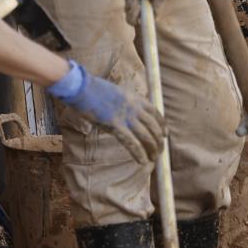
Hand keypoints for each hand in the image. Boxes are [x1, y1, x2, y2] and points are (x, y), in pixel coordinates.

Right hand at [47, 60, 163, 165]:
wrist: (82, 87)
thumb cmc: (94, 90)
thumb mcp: (117, 93)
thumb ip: (126, 103)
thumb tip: (128, 114)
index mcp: (135, 98)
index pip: (155, 112)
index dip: (162, 125)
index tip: (165, 134)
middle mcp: (135, 107)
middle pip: (153, 126)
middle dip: (159, 140)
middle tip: (160, 151)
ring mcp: (126, 116)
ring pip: (146, 136)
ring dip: (152, 149)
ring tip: (154, 158)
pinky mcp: (115, 125)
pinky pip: (132, 142)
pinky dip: (139, 153)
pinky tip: (143, 161)